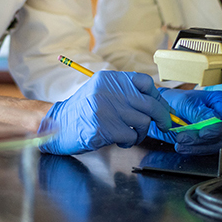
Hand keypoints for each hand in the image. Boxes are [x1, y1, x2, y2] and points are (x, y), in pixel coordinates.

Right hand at [39, 71, 171, 154]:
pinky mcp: (104, 129)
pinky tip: (119, 141)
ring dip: (141, 133)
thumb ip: (124, 92)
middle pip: (149, 104)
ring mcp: (105, 110)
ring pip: (143, 122)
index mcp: (109, 79)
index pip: (144, 82)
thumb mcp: (101, 92)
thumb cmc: (83, 111)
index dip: (157, 96)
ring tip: (130, 134)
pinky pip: (131, 136)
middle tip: (163, 125)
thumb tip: (157, 103)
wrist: (57, 126)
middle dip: (161, 117)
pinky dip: (129, 142)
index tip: (161, 108)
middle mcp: (108, 91)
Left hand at [147, 89, 221, 155]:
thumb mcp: (185, 102)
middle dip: (201, 140)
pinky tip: (182, 147)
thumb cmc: (178, 101)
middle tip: (182, 138)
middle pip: (221, 135)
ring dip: (196, 147)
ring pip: (214, 146)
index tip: (202, 134)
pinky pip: (207, 150)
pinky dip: (194, 150)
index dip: (215, 129)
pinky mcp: (211, 142)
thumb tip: (210, 119)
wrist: (168, 110)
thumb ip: (197, 112)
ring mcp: (218, 131)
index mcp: (220, 102)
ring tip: (180, 143)